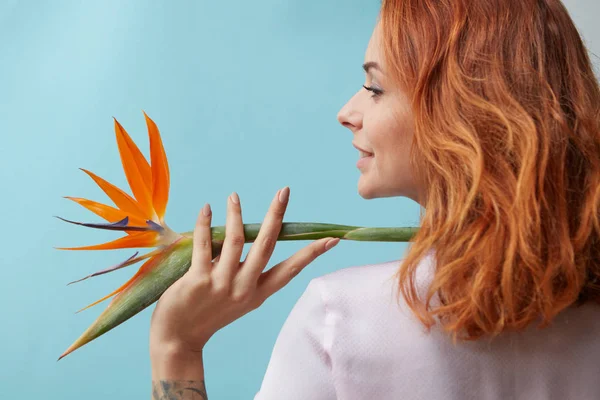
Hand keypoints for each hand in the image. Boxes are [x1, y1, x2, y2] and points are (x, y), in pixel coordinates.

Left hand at [149, 187, 339, 356]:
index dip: (311, 253)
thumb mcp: (235, 297)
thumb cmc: (207, 314)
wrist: (178, 338)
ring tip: (234, 196)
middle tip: (284, 191)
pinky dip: (204, 224)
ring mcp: (222, 284)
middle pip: (266, 245)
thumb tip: (243, 234)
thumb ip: (242, 270)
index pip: (291, 270)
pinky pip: (203, 244)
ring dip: (236, 214)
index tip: (331, 239)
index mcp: (258, 294)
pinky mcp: (198, 280)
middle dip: (276, 215)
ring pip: (236, 240)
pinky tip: (206, 209)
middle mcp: (244, 288)